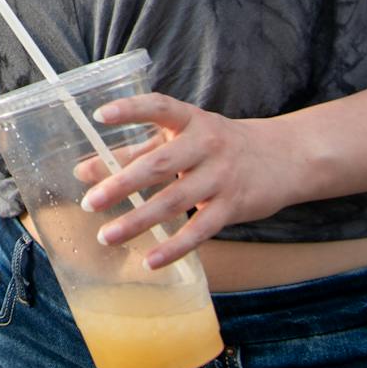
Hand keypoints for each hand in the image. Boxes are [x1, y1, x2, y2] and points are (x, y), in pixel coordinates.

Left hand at [79, 94, 298, 269]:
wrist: (282, 158)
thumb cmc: (218, 146)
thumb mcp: (180, 139)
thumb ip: (134, 151)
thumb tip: (83, 171)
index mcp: (191, 120)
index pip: (160, 107)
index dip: (131, 109)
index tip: (101, 115)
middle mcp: (207, 144)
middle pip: (160, 164)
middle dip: (122, 183)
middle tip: (90, 202)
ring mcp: (221, 176)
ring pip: (175, 201)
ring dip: (138, 220)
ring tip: (107, 236)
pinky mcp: (233, 206)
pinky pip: (200, 230)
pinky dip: (174, 247)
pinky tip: (150, 260)